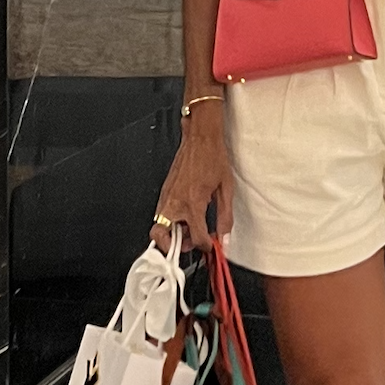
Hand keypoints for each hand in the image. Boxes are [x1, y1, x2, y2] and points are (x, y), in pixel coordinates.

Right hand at [151, 107, 233, 249]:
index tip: (211, 245)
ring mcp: (166, 197)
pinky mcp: (164, 192)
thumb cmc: (213, 158)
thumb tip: (224, 237)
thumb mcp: (226, 190)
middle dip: (175, 247)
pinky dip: (170, 222)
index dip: (205, 246)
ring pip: (158, 228)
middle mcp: (175, 203)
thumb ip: (225, 217)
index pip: (196, 238)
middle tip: (190, 244)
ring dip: (172, 235)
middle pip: (161, 238)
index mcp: (192, 204)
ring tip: (188, 231)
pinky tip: (185, 217)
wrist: (200, 138)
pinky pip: (161, 215)